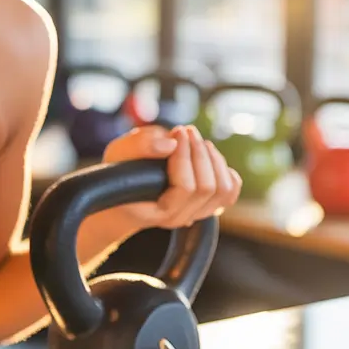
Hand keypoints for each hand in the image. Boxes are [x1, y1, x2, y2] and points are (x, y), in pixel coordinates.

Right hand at [102, 125, 241, 230]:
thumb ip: (139, 146)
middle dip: (198, 152)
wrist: (122, 196)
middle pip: (207, 186)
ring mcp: (195, 214)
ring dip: (214, 159)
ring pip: (223, 189)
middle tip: (185, 131)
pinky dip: (226, 171)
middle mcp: (180, 217)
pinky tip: (210, 157)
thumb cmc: (119, 174)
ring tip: (198, 141)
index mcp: (158, 210)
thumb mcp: (118, 154)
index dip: (184, 156)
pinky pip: (230, 192)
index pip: (185, 188)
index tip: (176, 132)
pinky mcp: (206, 205)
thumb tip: (171, 144)